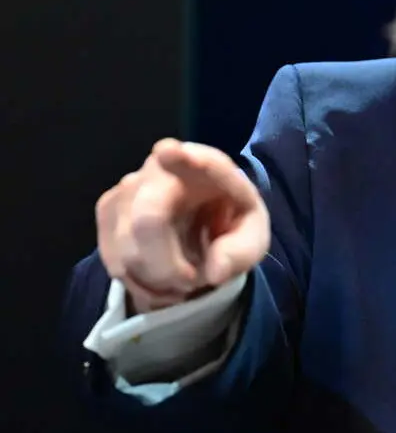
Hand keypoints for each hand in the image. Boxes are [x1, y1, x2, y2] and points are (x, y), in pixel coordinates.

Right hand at [95, 139, 268, 313]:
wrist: (203, 223)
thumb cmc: (230, 224)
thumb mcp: (251, 239)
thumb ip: (240, 253)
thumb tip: (215, 272)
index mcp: (207, 166)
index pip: (191, 159)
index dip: (180, 158)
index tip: (168, 152)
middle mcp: (162, 168)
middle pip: (148, 219)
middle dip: (167, 265)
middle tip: (191, 281)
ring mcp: (128, 187)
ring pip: (127, 249)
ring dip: (155, 278)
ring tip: (180, 278)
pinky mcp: (108, 210)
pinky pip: (113, 259)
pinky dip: (137, 281)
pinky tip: (158, 278)